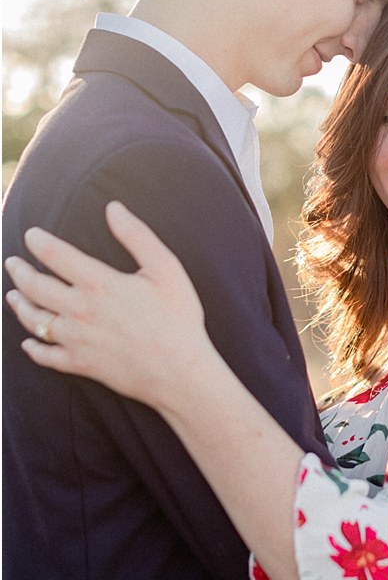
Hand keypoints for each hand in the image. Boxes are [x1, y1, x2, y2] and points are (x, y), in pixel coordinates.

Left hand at [5, 201, 219, 409]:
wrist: (179, 372)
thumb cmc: (178, 318)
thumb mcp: (165, 268)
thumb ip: (136, 235)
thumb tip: (113, 208)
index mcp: (99, 283)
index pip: (55, 255)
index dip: (38, 242)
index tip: (31, 234)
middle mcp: (79, 310)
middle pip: (35, 287)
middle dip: (19, 272)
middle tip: (12, 262)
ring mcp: (76, 340)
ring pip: (34, 320)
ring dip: (19, 305)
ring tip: (12, 295)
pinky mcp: (80, 365)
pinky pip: (45, 356)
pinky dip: (32, 348)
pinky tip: (28, 342)